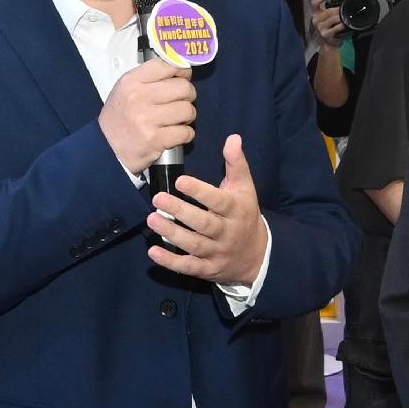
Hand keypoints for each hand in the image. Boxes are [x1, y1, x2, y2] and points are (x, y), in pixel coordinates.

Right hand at [97, 57, 198, 177]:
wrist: (106, 148)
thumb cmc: (120, 117)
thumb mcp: (126, 89)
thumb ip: (150, 77)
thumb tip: (180, 68)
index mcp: (132, 81)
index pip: (168, 65)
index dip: (182, 70)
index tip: (184, 77)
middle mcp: (139, 97)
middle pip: (184, 88)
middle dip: (188, 96)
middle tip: (181, 102)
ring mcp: (147, 119)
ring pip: (188, 110)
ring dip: (187, 117)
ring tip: (177, 120)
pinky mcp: (155, 140)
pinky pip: (186, 132)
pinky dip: (185, 134)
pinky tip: (176, 134)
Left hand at [147, 132, 270, 285]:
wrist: (257, 255)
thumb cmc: (245, 214)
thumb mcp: (245, 188)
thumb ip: (236, 163)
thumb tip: (233, 137)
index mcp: (236, 210)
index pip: (218, 201)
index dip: (199, 192)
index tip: (180, 181)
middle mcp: (227, 233)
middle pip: (204, 223)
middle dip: (181, 212)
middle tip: (158, 198)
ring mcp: (217, 253)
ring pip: (194, 245)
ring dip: (172, 234)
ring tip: (152, 219)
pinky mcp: (207, 269)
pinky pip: (188, 267)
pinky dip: (171, 262)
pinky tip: (154, 252)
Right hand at [305, 0, 349, 50]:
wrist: (329, 42)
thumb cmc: (330, 27)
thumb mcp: (330, 14)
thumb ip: (333, 3)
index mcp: (316, 13)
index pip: (315, 2)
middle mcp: (316, 20)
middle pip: (327, 11)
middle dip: (338, 9)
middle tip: (345, 8)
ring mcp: (320, 27)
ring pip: (332, 19)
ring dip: (341, 17)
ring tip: (346, 16)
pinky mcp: (325, 34)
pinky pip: (335, 28)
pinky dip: (341, 25)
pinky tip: (344, 24)